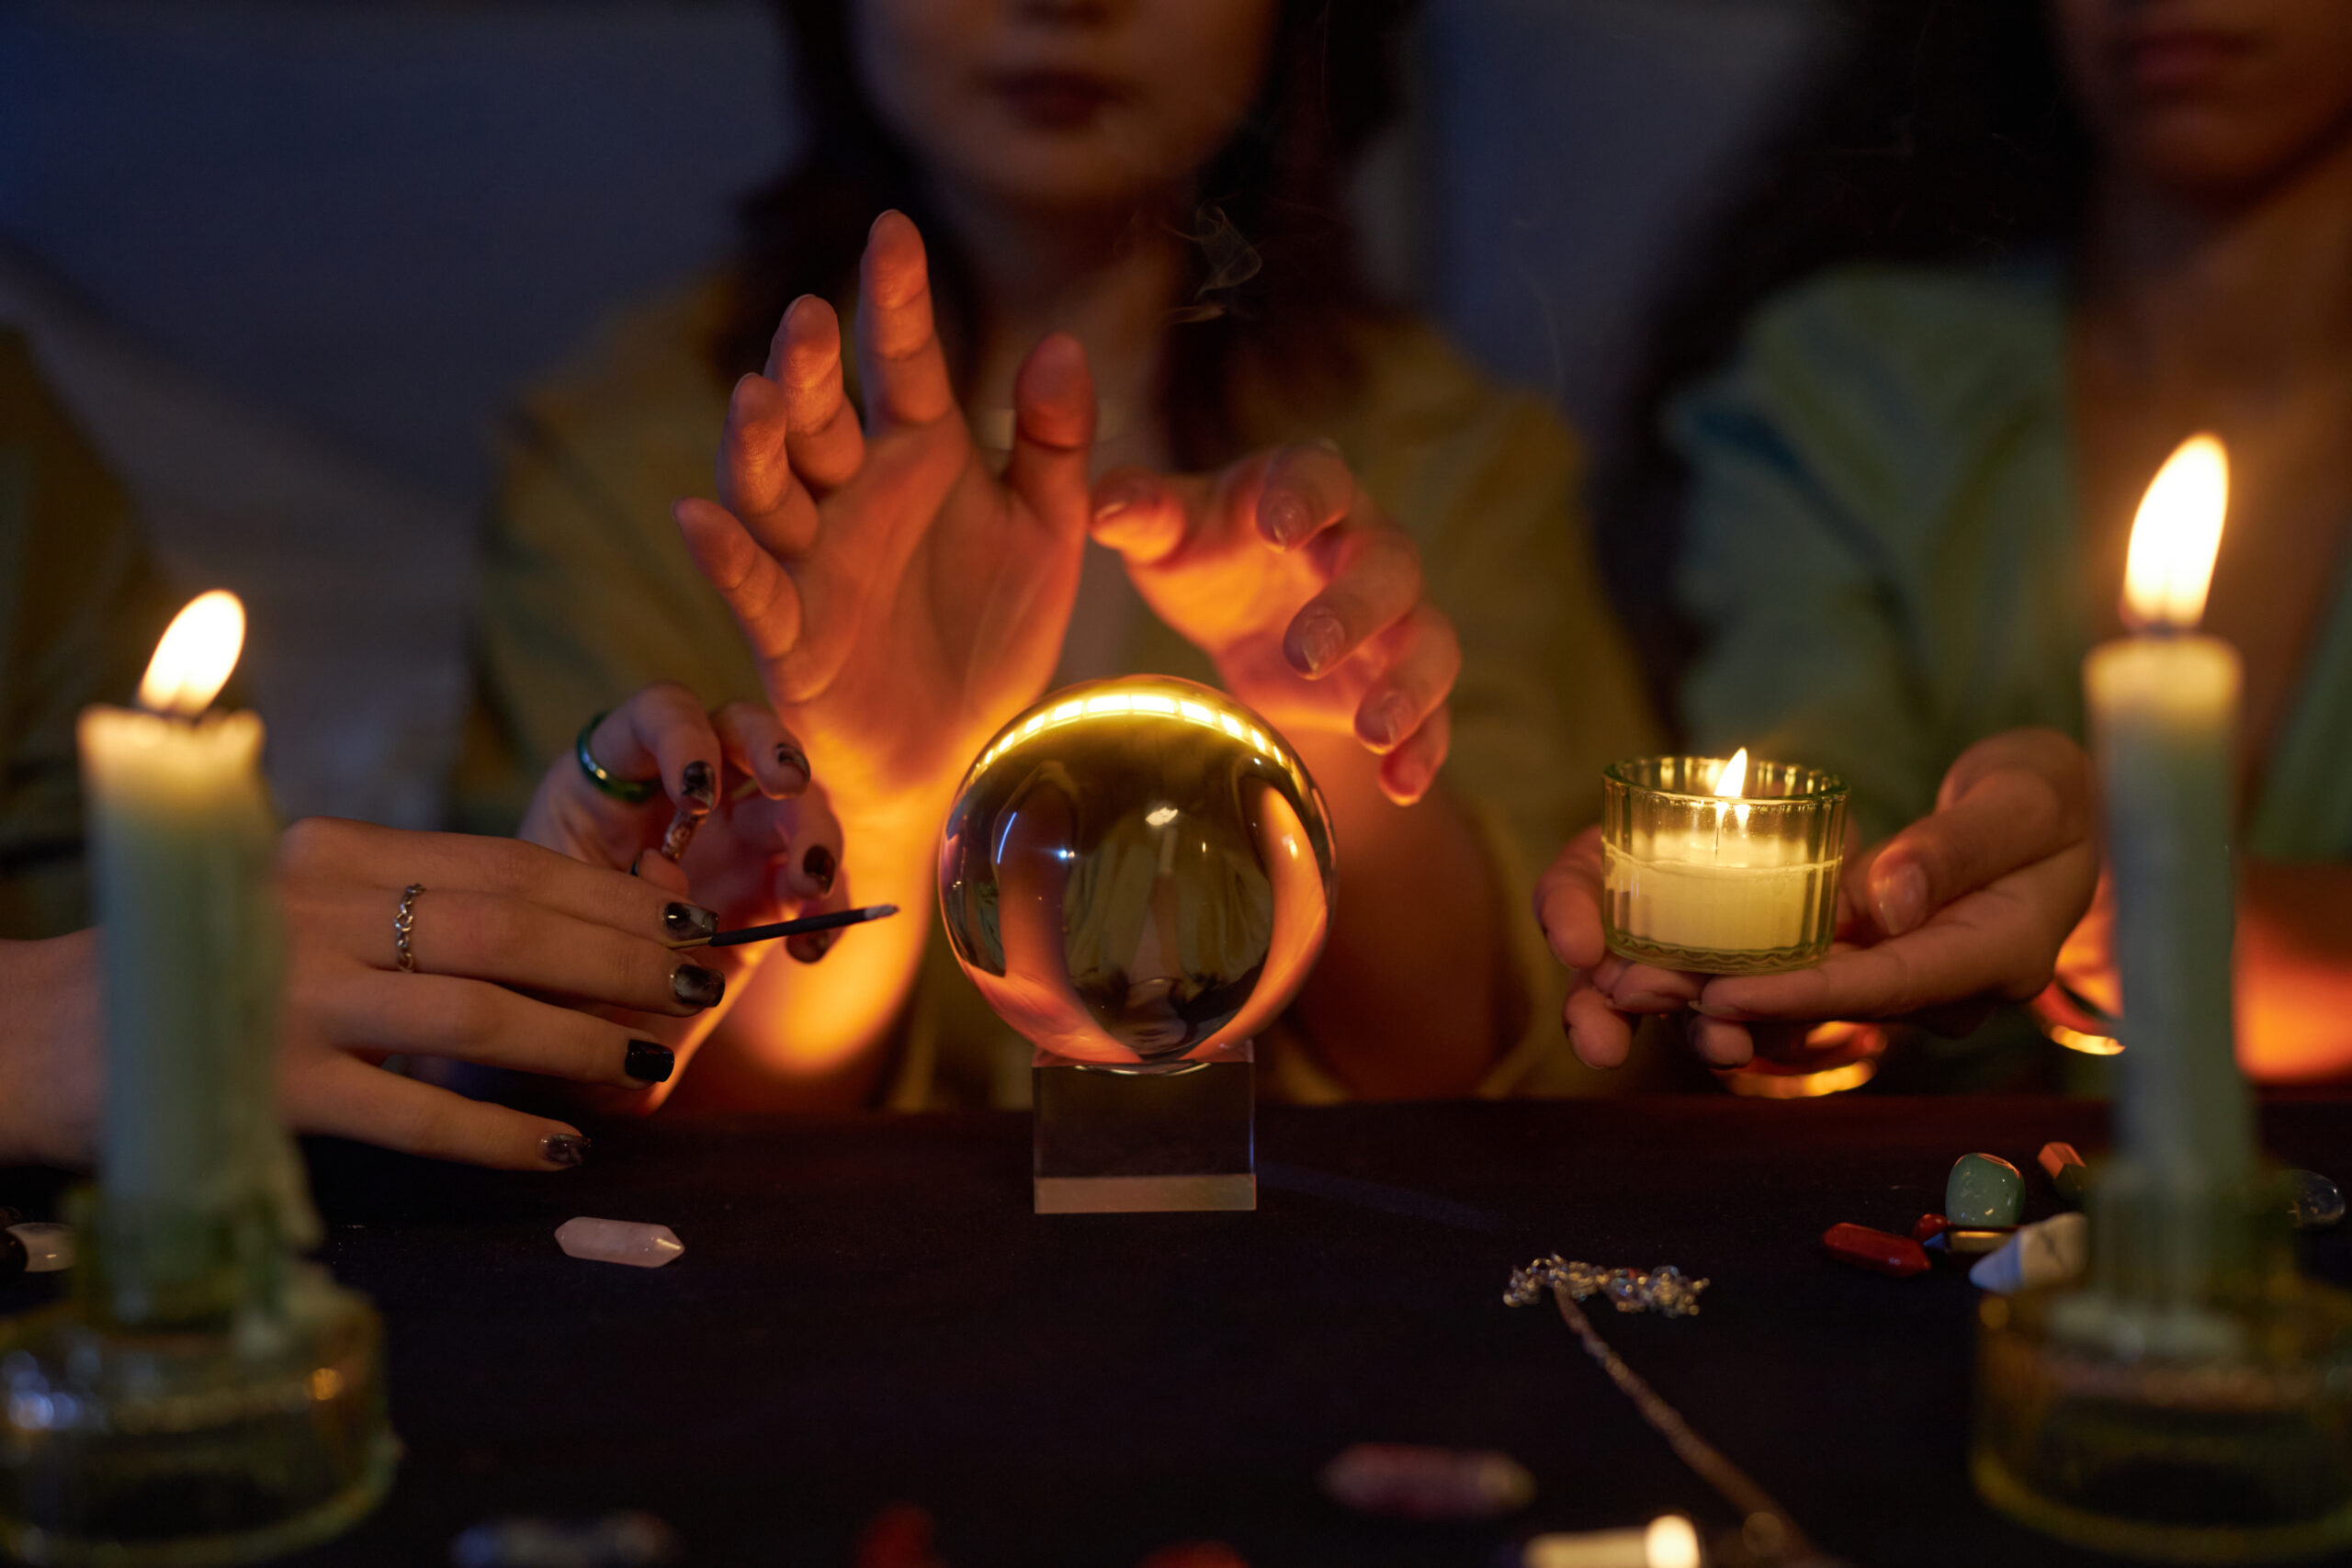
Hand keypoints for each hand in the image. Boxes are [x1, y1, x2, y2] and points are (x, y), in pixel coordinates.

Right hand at [0, 823, 757, 1172]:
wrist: (45, 1032)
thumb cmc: (206, 967)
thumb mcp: (309, 907)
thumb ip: (415, 909)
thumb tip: (566, 934)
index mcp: (338, 855)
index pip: (503, 863)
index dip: (607, 895)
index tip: (680, 918)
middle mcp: (319, 911)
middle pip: (508, 925)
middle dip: (620, 956)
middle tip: (696, 985)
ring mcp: (292, 997)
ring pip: (474, 1012)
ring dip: (578, 1039)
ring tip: (649, 1062)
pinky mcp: (270, 1086)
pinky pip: (411, 1113)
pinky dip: (494, 1133)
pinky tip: (557, 1149)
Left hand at [520, 681, 846, 960]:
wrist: (563, 1037)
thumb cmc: (540, 967)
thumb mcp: (549, 922)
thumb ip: (604, 891)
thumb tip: (663, 865)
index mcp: (615, 778)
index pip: (658, 715)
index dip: (685, 736)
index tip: (696, 793)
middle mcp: (682, 794)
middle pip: (744, 733)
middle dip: (776, 751)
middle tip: (788, 787)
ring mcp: (732, 838)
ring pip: (796, 802)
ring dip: (816, 836)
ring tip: (807, 891)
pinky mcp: (768, 894)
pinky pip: (818, 884)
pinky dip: (827, 911)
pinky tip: (807, 950)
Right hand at [673, 210, 1095, 816]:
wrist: (971, 750)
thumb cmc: (995, 631)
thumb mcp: (1048, 531)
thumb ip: (1057, 442)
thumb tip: (1061, 342)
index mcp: (919, 455)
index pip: (904, 363)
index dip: (898, 301)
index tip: (895, 229)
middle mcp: (854, 495)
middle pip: (820, 416)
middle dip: (811, 368)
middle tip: (813, 317)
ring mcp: (814, 560)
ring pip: (770, 488)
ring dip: (757, 444)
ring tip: (757, 396)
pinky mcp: (791, 635)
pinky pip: (752, 587)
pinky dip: (724, 553)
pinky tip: (698, 516)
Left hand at [1088, 444, 1456, 802]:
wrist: (1242, 616)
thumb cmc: (1205, 554)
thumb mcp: (1168, 534)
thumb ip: (1142, 513)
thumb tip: (1106, 505)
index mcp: (1309, 489)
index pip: (1321, 477)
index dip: (1306, 498)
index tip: (1280, 527)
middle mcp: (1368, 546)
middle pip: (1389, 567)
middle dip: (1354, 609)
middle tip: (1303, 653)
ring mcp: (1397, 617)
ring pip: (1430, 641)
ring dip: (1409, 685)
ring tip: (1373, 730)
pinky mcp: (1396, 681)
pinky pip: (1433, 715)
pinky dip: (1421, 750)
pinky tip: (1398, 787)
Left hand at [1536, 729, 2099, 1068]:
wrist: (2067, 818)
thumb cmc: (2051, 799)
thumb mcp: (2023, 803)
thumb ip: (1959, 848)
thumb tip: (1886, 901)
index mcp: (1994, 957)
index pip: (1883, 985)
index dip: (1799, 993)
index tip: (1721, 992)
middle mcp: (1944, 987)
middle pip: (1826, 1003)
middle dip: (1731, 1002)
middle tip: (1633, 995)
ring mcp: (1906, 977)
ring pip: (1801, 995)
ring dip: (1713, 992)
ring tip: (1619, 986)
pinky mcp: (1875, 957)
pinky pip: (1800, 969)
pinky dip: (1733, 965)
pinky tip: (1658, 958)